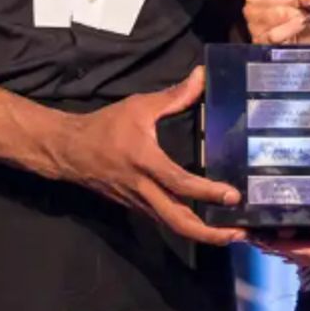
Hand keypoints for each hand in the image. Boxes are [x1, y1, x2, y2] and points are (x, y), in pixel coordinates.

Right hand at [55, 67, 244, 245]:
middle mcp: (143, 189)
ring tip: (231, 232)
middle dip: (210, 233)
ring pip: (172, 226)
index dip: (208, 192)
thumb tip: (201, 76)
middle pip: (178, 222)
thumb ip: (174, 96)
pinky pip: (164, 220)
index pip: (180, 183)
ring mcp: (139, 203)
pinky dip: (187, 226)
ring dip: (202, 234)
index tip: (233, 196)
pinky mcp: (136, 208)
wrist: (69, 151)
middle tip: (240, 232)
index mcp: (145, 162)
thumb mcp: (139, 106)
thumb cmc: (105, 127)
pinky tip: (206, 222)